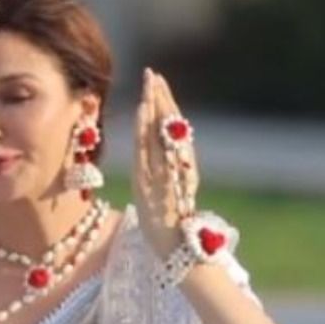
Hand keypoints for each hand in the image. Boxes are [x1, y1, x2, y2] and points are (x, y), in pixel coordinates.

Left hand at [132, 68, 198, 260]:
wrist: (179, 250)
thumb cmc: (173, 224)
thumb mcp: (170, 191)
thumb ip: (166, 171)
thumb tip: (161, 153)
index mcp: (182, 165)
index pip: (172, 127)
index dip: (164, 103)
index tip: (157, 80)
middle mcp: (177, 166)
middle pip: (169, 125)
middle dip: (160, 98)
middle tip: (152, 73)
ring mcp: (166, 174)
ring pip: (161, 135)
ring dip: (154, 108)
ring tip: (149, 86)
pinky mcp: (155, 185)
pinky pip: (151, 153)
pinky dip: (147, 133)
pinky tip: (142, 115)